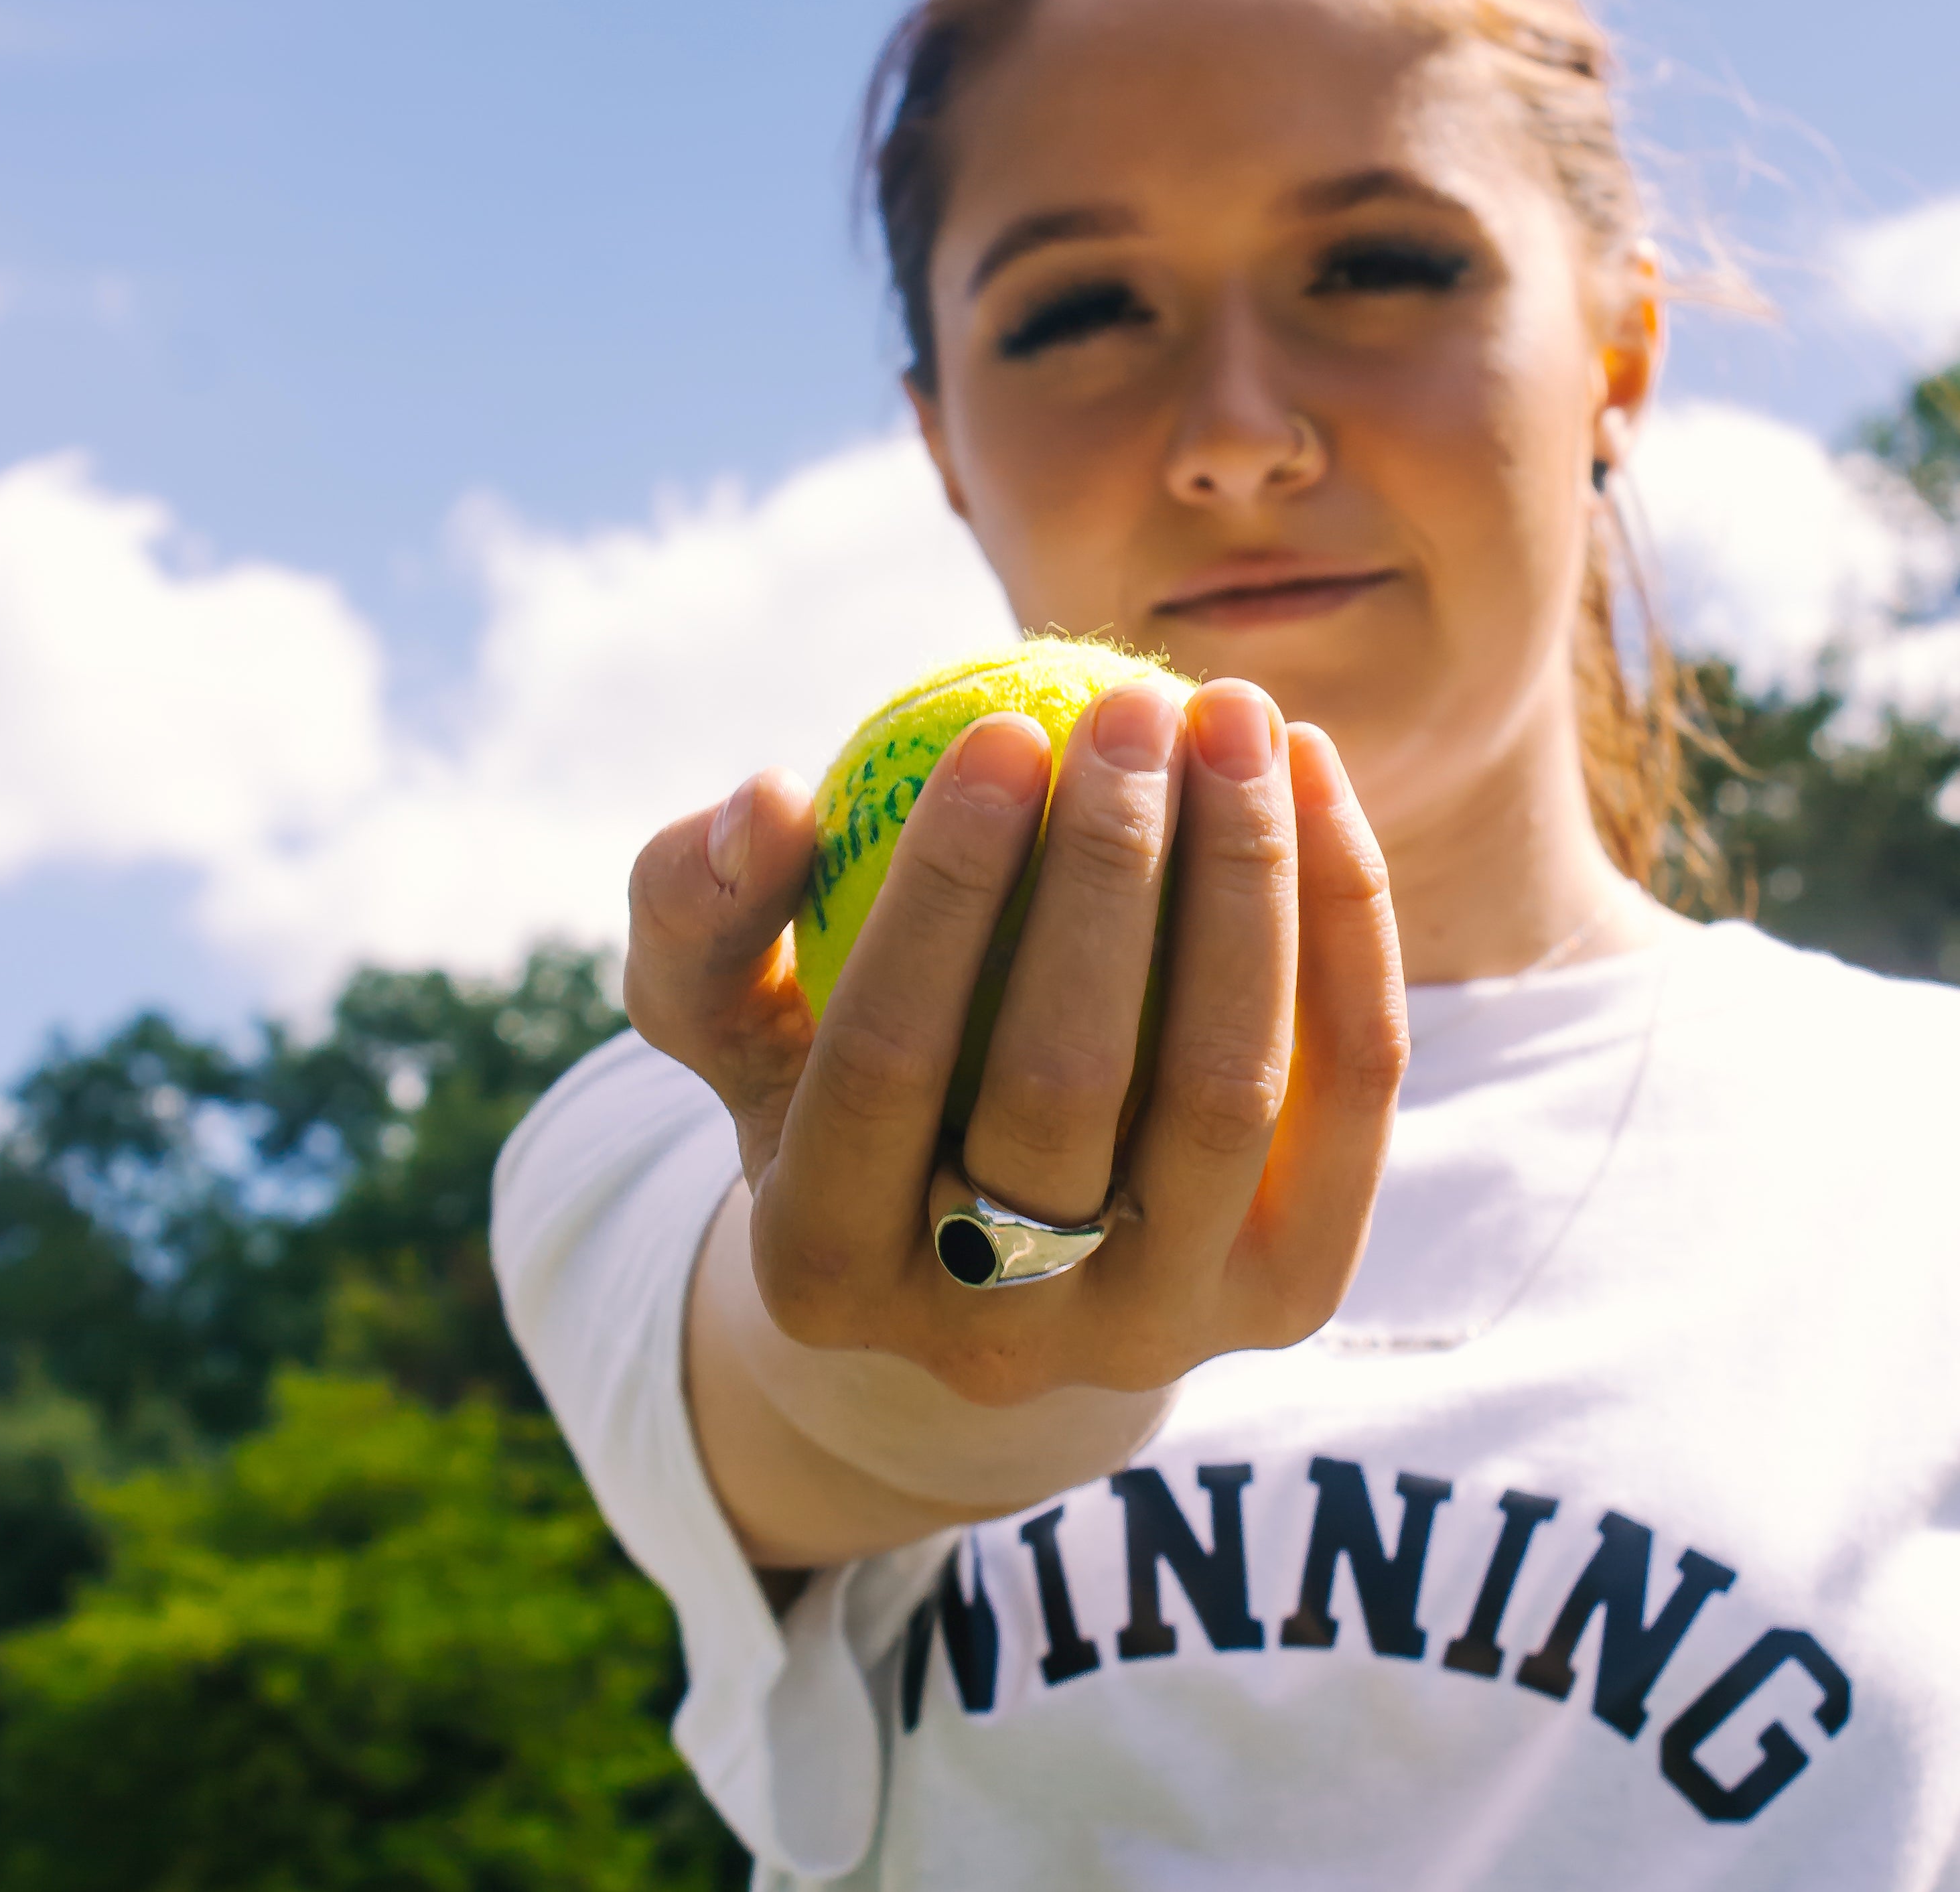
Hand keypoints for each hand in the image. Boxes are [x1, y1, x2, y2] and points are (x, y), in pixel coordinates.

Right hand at [625, 679, 1406, 1410]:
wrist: (975, 1256)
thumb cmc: (818, 1081)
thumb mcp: (717, 1002)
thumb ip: (697, 906)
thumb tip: (767, 797)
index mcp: (815, 1273)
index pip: (881, 1064)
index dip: (942, 890)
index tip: (999, 727)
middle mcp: (984, 1341)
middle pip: (1064, 1084)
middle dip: (1111, 870)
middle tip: (1135, 704)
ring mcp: (1149, 1334)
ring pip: (1223, 1094)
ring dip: (1247, 882)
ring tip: (1233, 716)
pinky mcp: (1285, 1302)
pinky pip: (1348, 1101)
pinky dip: (1346, 930)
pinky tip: (1312, 782)